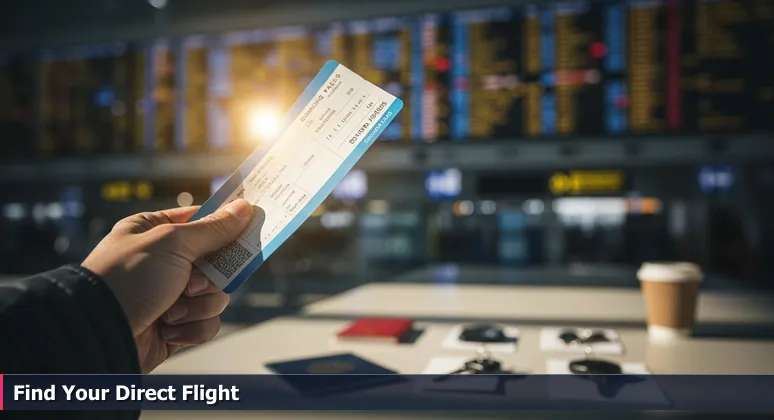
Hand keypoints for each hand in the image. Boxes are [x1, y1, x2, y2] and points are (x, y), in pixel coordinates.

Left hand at [82, 199, 253, 372]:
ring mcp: (171, 295)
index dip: (227, 224)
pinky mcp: (176, 326)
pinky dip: (192, 328)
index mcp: (155, 231)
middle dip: (209, 278)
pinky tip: (169, 328)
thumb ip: (213, 229)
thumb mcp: (173, 244)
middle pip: (217, 262)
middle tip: (194, 282)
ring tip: (171, 310)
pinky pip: (207, 324)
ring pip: (216, 296)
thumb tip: (244, 207)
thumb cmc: (128, 278)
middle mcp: (164, 262)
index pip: (203, 221)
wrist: (100, 333)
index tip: (252, 223)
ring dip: (198, 306)